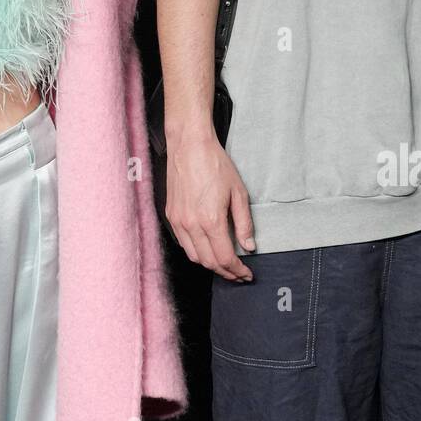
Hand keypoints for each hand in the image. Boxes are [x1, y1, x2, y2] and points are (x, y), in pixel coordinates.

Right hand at [166, 129, 254, 280]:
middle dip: (225, 272)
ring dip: (210, 264)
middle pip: (208, 262)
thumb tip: (248, 246)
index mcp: (211, 220)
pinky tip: (207, 247)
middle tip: (238, 273)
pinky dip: (196, 251)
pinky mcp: (171, 215)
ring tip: (224, 263)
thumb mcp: (238, 193)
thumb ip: (243, 223)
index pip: (225, 258)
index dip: (237, 271)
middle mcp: (192, 225)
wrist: (190, 146)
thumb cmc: (215, 164)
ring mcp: (179, 221)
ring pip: (194, 256)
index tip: (247, 274)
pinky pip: (183, 243)